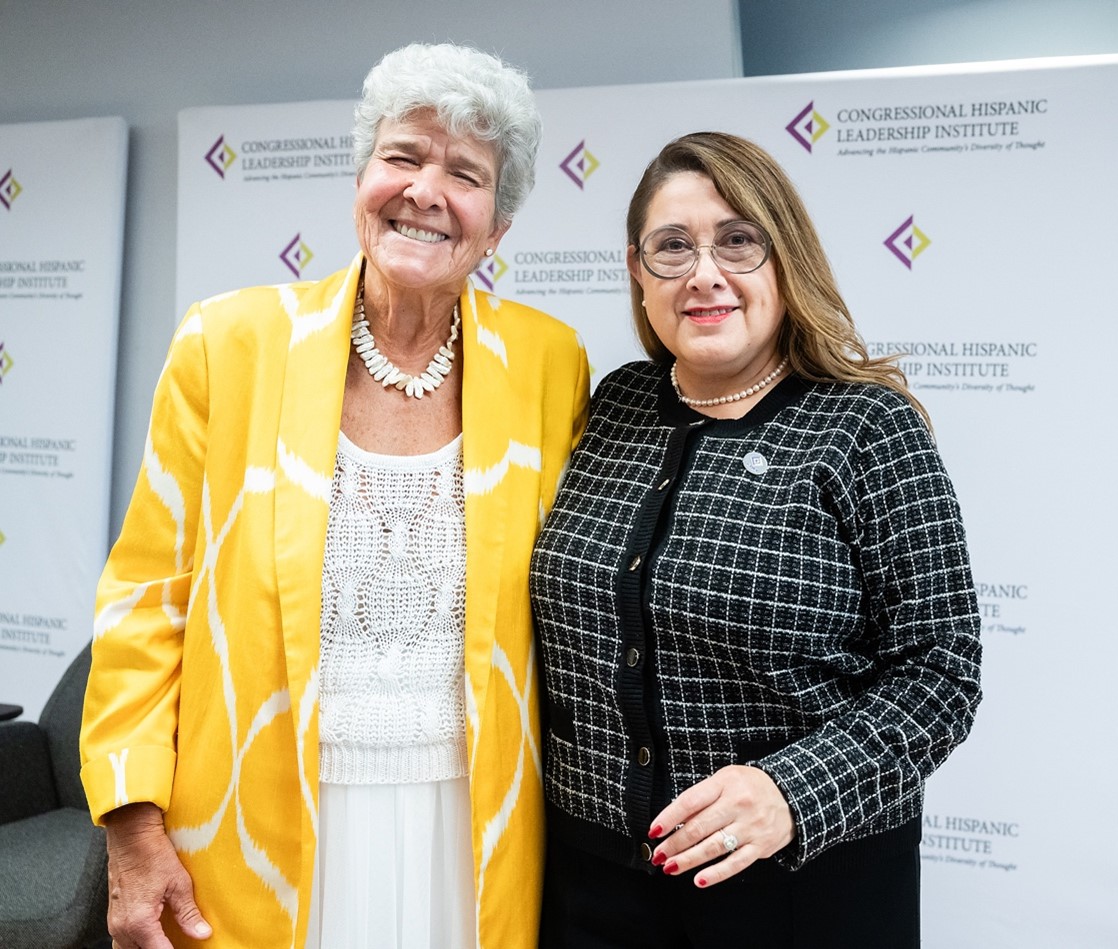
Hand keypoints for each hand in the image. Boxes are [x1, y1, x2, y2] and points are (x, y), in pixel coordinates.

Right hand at [103, 803, 211, 947]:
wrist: (130, 837)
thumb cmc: (152, 854)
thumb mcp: (179, 883)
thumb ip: (188, 913)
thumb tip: (202, 933)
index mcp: (140, 922)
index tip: (189, 947)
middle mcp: (123, 927)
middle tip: (179, 941)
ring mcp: (115, 922)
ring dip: (147, 947)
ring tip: (166, 939)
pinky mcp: (113, 916)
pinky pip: (122, 940)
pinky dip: (136, 942)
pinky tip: (152, 934)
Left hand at [648, 765, 794, 887]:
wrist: (790, 795)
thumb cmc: (749, 787)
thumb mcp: (725, 779)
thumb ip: (702, 797)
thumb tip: (673, 820)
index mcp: (725, 783)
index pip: (691, 801)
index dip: (669, 817)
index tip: (654, 831)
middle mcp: (738, 804)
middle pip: (699, 827)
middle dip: (674, 844)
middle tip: (658, 854)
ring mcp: (751, 826)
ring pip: (714, 847)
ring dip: (688, 860)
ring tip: (670, 867)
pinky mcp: (761, 846)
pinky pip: (736, 863)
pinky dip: (716, 874)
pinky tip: (699, 880)